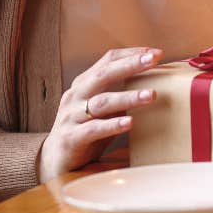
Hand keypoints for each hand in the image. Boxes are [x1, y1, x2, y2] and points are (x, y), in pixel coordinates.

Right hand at [39, 48, 162, 181]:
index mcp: (84, 83)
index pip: (108, 61)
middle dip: (130, 65)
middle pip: (103, 75)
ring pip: (101, 102)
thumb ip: (121, 93)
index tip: (156, 53)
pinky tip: (130, 122)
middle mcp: (75, 95)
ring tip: (152, 95)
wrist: (56, 158)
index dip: (131, 54)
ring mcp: (71, 116)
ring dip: (128, 97)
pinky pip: (93, 129)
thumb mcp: (104, 107)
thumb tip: (156, 83)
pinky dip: (112, 125)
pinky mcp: (71, 137)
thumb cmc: (87, 127)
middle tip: (153, 60)